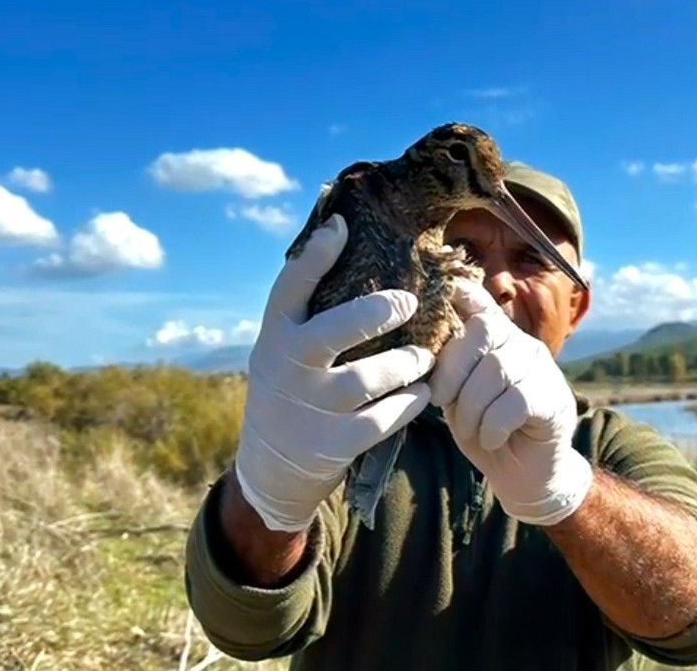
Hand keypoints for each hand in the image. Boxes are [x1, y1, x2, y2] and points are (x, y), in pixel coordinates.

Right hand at [235, 214, 433, 531]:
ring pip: (368, 378)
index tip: (342, 226)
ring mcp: (309, 408)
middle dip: (377, 312)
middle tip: (409, 303)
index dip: (315, 255)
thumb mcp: (284, 350)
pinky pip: (383, 419)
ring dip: (406, 363)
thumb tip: (341, 236)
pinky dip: (409, 404)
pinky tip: (423, 393)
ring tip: (425, 356)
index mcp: (275, 336)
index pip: (289, 288)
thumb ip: (309, 313)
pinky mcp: (332, 444)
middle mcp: (287, 367)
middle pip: (335, 330)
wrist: (271, 470)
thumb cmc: (292, 391)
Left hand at [429, 278, 592, 525]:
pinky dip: (493, 425)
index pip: (480, 303)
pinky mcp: (554, 399)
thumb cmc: (485, 433)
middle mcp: (521, 345)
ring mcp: (541, 370)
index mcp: (496, 341)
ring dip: (471, 406)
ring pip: (496, 369)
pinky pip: (515, 401)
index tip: (442, 290)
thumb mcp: (458, 398)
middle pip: (482, 332)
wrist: (525, 476)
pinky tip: (492, 439)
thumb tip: (422, 349)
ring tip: (470, 429)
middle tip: (441, 402)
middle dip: (453, 370)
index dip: (460, 292)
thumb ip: (448, 370)